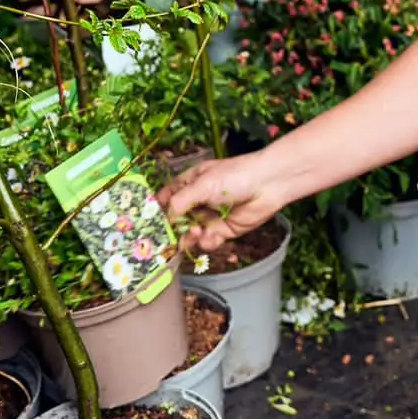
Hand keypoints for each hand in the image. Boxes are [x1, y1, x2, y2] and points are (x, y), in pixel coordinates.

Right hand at [157, 150, 287, 253]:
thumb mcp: (202, 185)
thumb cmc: (234, 176)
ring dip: (190, 238)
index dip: (157, 212)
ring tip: (198, 233)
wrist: (268, 185)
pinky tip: (211, 237)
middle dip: (173, 231)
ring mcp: (209, 217)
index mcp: (188, 184)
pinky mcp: (222, 231)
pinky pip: (207, 242)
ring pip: (190, 234)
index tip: (150, 225)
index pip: (165, 200)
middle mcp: (196, 202)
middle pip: (175, 222)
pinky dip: (207, 242)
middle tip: (172, 237)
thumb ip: (180, 202)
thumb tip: (166, 220)